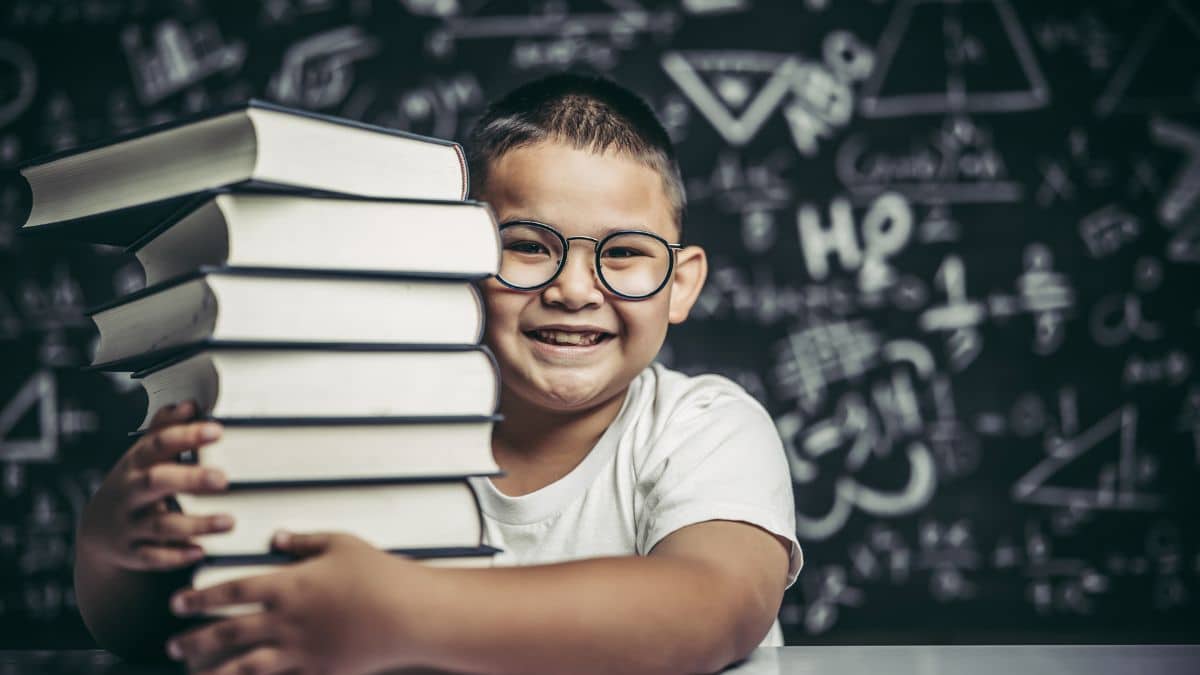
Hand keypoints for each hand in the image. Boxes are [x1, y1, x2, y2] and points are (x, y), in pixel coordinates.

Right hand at [77, 401, 231, 571]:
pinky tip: (201, 551)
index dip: (186, 436)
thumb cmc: (133, 483)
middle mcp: (131, 493)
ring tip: (229, 522)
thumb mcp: (143, 456)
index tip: (217, 430)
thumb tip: (190, 404)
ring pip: (161, 525)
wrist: (98, 531)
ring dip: (196, 524)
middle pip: (156, 482)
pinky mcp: (133, 553)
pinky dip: (176, 556)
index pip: (159, 444)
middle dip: (189, 479)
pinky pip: (154, 557)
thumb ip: (166, 430)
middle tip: (223, 479)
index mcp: (136, 463)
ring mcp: (130, 524)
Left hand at [165, 532, 431, 674]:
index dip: (200, 597)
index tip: (179, 602)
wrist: (408, 613)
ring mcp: (301, 650)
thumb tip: (277, 536)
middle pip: (229, 632)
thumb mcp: (341, 544)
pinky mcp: (319, 671)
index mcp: (289, 585)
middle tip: (174, 645)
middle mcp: (287, 621)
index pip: (232, 591)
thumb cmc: (379, 574)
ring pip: (245, 666)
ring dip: (214, 671)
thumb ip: (304, 540)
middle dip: (196, 640)